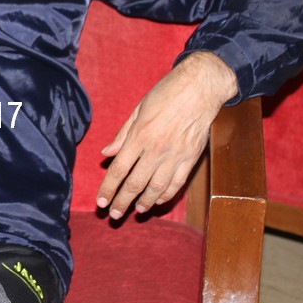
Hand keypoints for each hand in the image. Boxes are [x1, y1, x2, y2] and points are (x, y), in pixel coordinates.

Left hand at [96, 51, 237, 218]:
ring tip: (136, 211)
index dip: (108, 188)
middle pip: (135, 183)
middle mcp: (156, 149)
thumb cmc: (166, 93)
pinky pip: (177, 183)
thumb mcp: (138, 109)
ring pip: (156, 187)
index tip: (101, 201)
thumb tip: (106, 154)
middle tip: (114, 215)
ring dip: (144, 202)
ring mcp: (176, 155)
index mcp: (140, 135)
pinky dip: (167, 195)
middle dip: (122, 202)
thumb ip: (122, 134)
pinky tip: (158, 201)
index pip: (119, 169)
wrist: (201, 86)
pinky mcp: (191, 157)